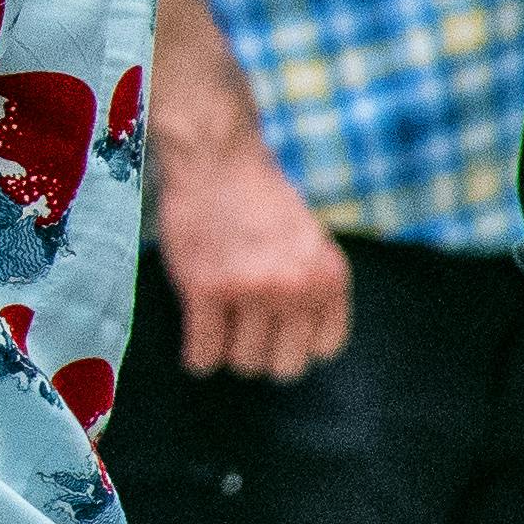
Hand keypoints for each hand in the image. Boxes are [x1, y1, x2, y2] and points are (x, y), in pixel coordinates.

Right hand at [152, 128, 351, 377]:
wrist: (216, 158)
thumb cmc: (259, 197)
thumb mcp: (310, 240)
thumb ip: (313, 286)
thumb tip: (300, 343)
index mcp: (327, 275)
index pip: (326, 348)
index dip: (299, 344)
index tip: (280, 334)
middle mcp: (295, 287)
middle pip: (285, 366)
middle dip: (264, 355)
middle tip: (245, 336)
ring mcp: (250, 289)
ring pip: (244, 363)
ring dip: (229, 354)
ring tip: (220, 333)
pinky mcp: (205, 289)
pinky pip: (204, 353)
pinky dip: (197, 357)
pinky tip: (196, 345)